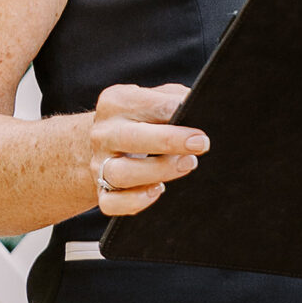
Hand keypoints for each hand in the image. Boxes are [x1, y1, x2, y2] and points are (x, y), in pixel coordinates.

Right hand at [89, 83, 205, 215]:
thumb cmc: (144, 118)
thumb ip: (175, 99)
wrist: (103, 141)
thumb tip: (202, 106)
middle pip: (130, 138)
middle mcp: (104, 133)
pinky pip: (111, 203)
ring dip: (158, 171)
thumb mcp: (156, 100)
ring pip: (121, 173)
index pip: (148, 104)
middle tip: (200, 144)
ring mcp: (99, 163)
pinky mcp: (101, 191)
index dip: (176, 112)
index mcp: (117, 102)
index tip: (199, 124)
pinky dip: (134, 201)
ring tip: (188, 164)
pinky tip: (157, 190)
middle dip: (169, 141)